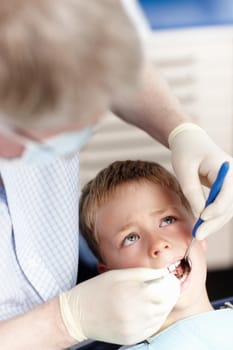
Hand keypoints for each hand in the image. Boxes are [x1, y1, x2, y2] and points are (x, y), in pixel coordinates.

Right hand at [59, 268, 179, 344]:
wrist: (77, 314)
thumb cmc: (97, 288)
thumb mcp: (119, 274)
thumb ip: (144, 273)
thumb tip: (165, 273)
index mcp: (132, 292)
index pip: (166, 289)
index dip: (171, 281)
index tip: (168, 277)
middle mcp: (136, 312)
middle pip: (167, 302)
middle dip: (170, 292)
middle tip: (166, 285)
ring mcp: (135, 328)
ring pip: (162, 315)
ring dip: (164, 304)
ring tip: (156, 295)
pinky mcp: (132, 338)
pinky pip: (153, 326)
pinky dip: (155, 316)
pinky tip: (148, 307)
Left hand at [168, 123, 232, 238]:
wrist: (190, 140)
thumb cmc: (186, 151)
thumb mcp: (184, 170)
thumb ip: (192, 191)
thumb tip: (201, 214)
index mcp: (226, 167)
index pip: (227, 193)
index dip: (216, 209)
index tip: (202, 219)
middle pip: (229, 205)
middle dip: (214, 222)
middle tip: (198, 235)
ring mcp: (231, 183)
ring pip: (227, 209)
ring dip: (214, 223)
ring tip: (198, 234)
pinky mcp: (226, 188)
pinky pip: (223, 206)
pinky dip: (214, 217)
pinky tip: (202, 225)